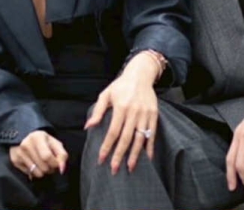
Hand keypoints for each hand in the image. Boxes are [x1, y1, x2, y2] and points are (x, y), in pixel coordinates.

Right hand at [9, 130, 67, 179]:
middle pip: (43, 167)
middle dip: (50, 169)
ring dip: (43, 171)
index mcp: (37, 137)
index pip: (47, 157)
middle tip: (50, 163)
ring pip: (37, 173)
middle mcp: (26, 145)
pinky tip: (34, 163)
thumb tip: (62, 169)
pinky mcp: (15, 161)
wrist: (24, 135)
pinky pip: (29, 174)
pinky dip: (34, 171)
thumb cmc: (42, 140)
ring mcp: (19, 154)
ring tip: (42, 164)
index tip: (56, 162)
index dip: (55, 163)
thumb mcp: (54, 143)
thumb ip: (62, 155)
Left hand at [84, 52, 159, 173]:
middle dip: (119, 155)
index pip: (113, 131)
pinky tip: (147, 158)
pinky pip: (152, 134)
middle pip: (126, 138)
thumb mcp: (105, 94)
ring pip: (141, 138)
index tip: (102, 159)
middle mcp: (134, 111)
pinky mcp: (154, 114)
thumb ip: (97, 111)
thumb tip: (88, 127)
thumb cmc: (120, 85)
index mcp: (121, 107)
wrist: (140, 74)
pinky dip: (150, 147)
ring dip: (135, 154)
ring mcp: (146, 114)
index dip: (107, 146)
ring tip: (130, 167)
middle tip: (114, 169)